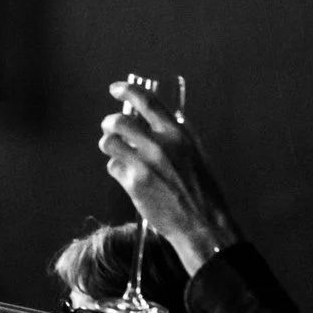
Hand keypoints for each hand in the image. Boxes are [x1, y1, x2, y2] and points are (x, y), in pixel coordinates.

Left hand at [98, 79, 239, 274]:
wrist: (201, 223)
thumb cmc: (203, 190)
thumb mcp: (198, 153)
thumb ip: (179, 133)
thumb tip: (165, 116)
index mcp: (177, 133)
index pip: (146, 101)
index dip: (127, 90)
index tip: (116, 89)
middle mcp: (158, 145)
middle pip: (119, 121)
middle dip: (110, 123)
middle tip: (110, 127)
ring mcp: (143, 164)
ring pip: (109, 142)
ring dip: (109, 144)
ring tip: (116, 150)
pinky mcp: (133, 184)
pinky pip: (113, 167)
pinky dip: (116, 168)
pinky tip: (127, 175)